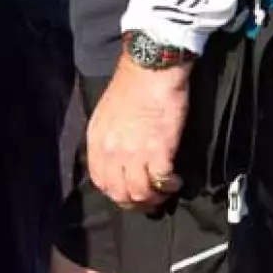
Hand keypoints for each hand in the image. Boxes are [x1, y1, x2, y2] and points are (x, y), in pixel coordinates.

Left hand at [87, 54, 191, 208]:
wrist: (151, 69)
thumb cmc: (132, 86)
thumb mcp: (106, 114)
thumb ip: (108, 139)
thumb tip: (119, 159)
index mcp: (97, 141)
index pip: (100, 181)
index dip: (117, 193)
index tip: (130, 193)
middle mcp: (111, 151)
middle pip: (119, 194)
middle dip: (136, 202)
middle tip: (150, 199)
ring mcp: (134, 153)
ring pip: (140, 193)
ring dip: (155, 198)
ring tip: (165, 190)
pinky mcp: (158, 150)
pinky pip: (161, 182)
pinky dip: (170, 186)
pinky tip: (175, 180)